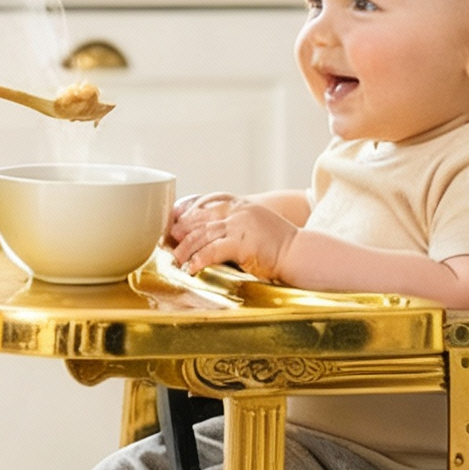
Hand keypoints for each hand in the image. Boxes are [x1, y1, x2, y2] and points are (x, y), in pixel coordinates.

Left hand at [170, 196, 300, 281]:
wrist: (300, 253)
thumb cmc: (279, 243)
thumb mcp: (256, 223)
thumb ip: (236, 222)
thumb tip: (212, 232)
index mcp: (242, 204)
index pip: (209, 201)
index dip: (190, 210)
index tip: (175, 220)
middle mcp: (239, 211)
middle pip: (201, 217)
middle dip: (183, 229)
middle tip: (169, 240)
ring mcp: (240, 226)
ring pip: (203, 234)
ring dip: (186, 248)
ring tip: (176, 258)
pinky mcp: (242, 244)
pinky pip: (213, 250)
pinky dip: (198, 260)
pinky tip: (191, 268)